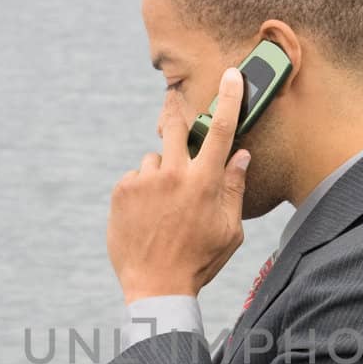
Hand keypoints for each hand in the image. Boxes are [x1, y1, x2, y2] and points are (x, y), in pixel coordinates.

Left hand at [108, 66, 251, 302]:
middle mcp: (173, 175)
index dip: (229, 99)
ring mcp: (145, 181)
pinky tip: (147, 216)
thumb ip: (234, 188)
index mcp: (205, 183)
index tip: (232, 76)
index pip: (221, 131)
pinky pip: (136, 176)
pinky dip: (142, 189)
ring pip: (155, 157)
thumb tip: (240, 155)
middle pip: (177, 126)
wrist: (156, 287)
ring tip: (163, 207)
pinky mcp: (122, 190)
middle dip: (179, 122)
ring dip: (161, 172)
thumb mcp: (229, 230)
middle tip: (180, 132)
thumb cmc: (199, 261)